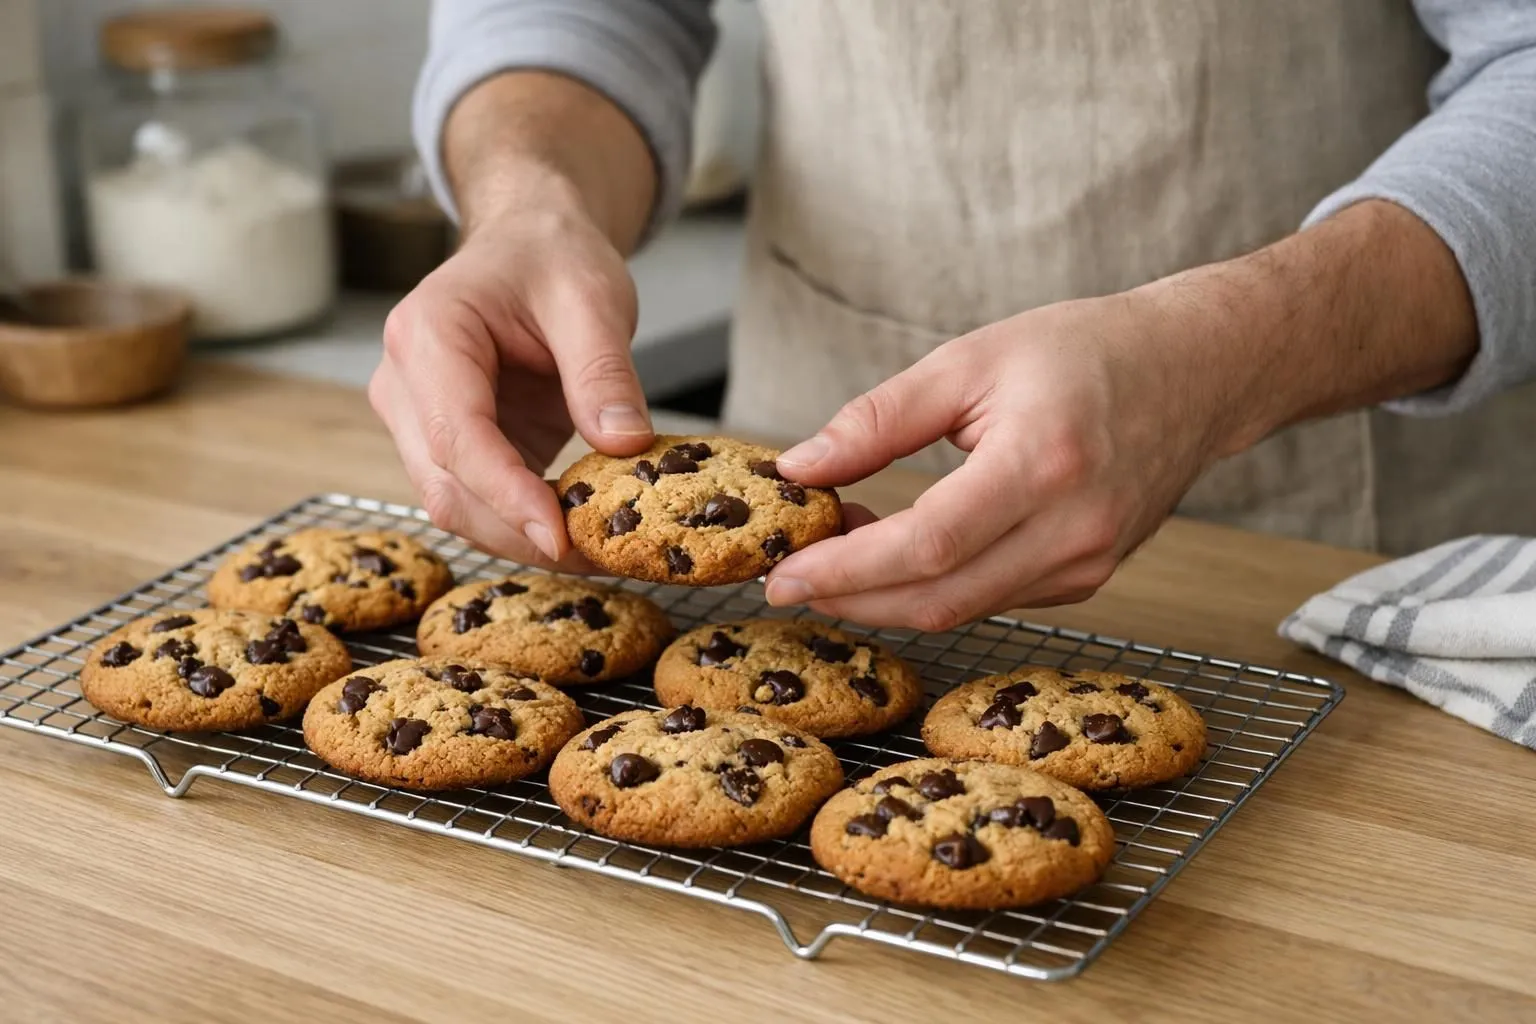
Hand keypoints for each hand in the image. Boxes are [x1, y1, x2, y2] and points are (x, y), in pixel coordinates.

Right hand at [369, 192, 652, 566]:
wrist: (529, 243)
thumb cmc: (551, 258)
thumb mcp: (592, 299)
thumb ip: (604, 372)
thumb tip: (624, 446)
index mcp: (428, 334)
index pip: (457, 435)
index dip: (507, 494)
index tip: (560, 535)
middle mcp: (405, 384)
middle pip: (445, 486)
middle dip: (518, 534)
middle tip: (601, 558)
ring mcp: (418, 421)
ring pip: (456, 505)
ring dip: (522, 540)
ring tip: (600, 551)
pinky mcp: (448, 447)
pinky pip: (478, 502)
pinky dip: (525, 526)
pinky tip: (582, 533)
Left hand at [761, 290, 1237, 629]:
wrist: (1194, 371)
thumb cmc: (1085, 352)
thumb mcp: (969, 360)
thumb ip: (878, 419)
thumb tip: (800, 467)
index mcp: (1043, 463)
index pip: (926, 544)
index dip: (846, 570)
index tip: (783, 575)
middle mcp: (1074, 529)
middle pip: (939, 598)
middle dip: (851, 599)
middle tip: (789, 579)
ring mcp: (1088, 564)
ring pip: (961, 608)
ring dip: (886, 595)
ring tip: (836, 551)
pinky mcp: (1087, 579)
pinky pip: (991, 599)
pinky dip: (933, 587)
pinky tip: (896, 554)